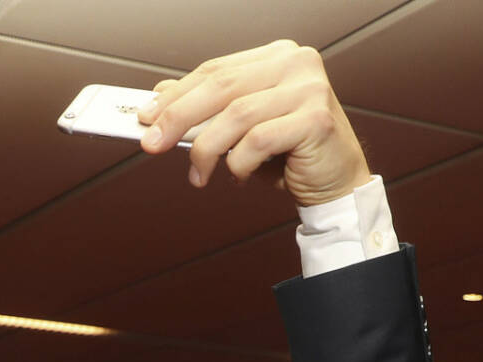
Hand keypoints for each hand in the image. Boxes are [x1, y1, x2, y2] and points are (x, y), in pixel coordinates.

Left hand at [136, 41, 370, 205]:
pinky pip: (258, 141)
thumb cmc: (289, 156)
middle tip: (152, 142)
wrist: (335, 183)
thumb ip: (209, 111)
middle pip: (221, 86)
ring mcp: (309, 88)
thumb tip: (161, 99)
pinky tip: (238, 176)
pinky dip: (239, 164)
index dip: (178, 94)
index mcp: (276, 57)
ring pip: (237, 115)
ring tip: (198, 175)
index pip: (216, 70)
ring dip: (207, 150)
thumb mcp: (241, 130)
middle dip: (179, 117)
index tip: (147, 115)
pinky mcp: (316, 118)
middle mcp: (295, 63)